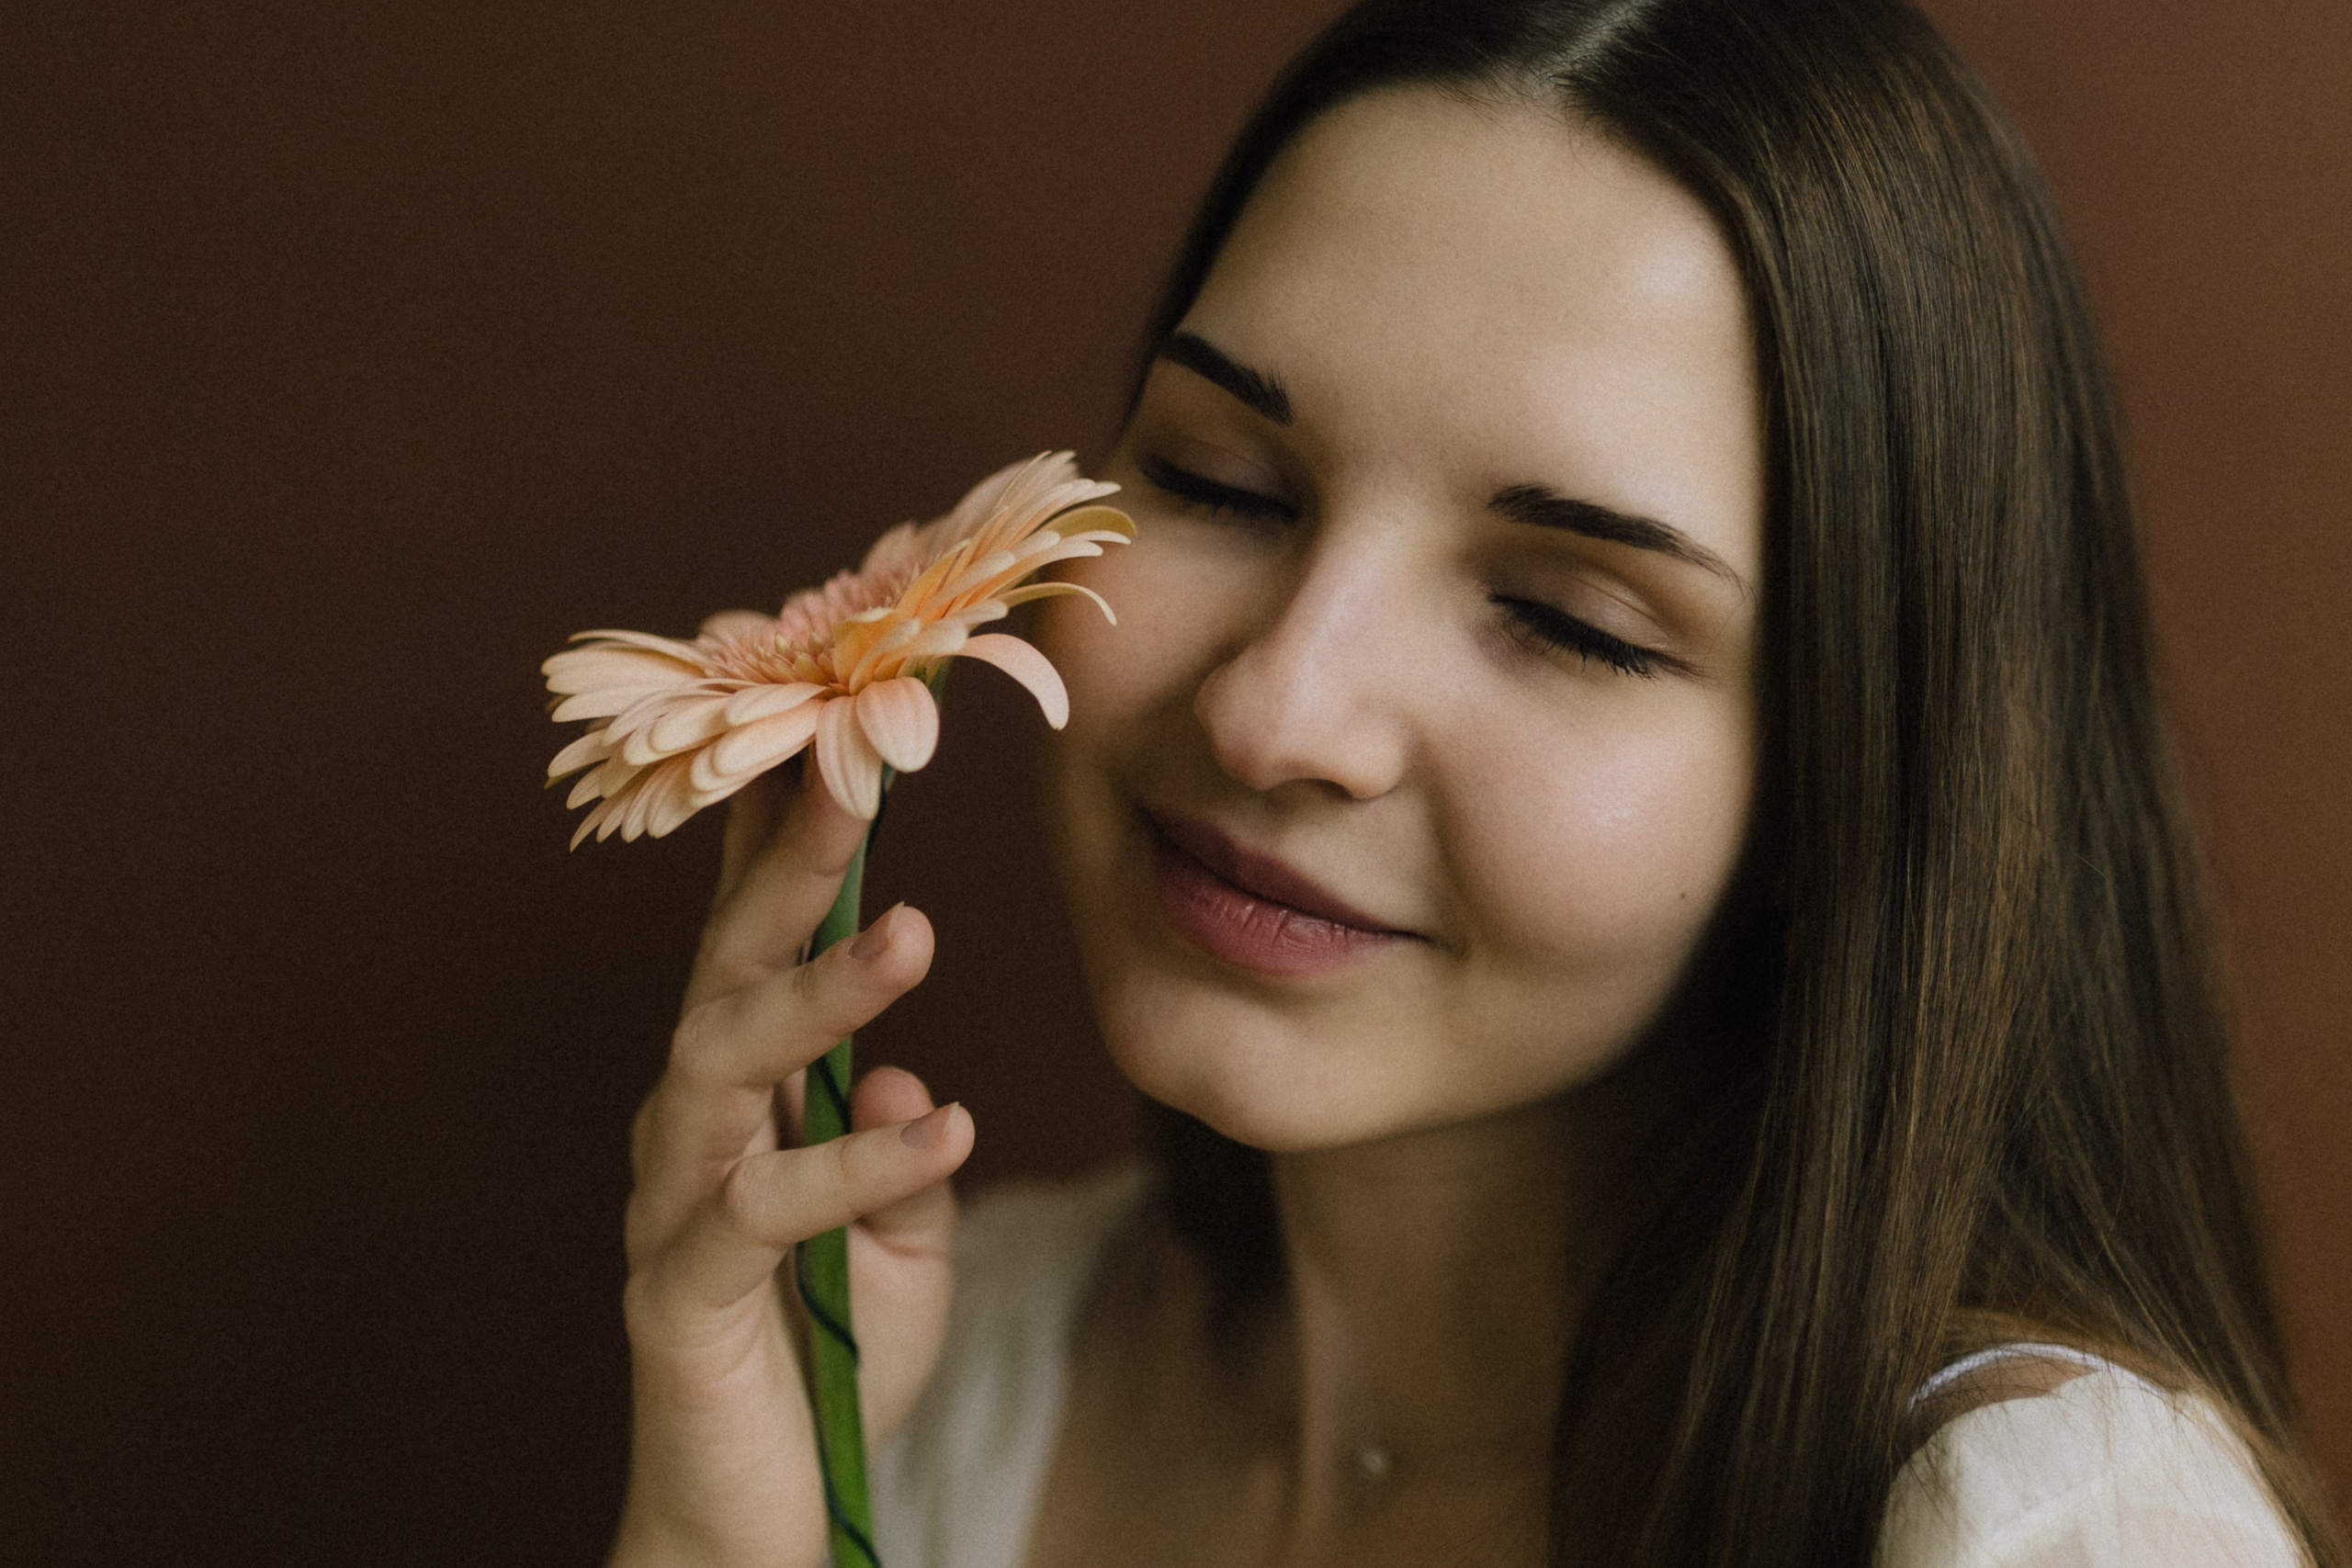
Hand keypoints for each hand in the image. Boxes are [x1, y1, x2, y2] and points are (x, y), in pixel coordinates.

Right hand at [609, 766, 974, 1567]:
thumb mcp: (906, 1248)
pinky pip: (762, 1213)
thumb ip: (903, 1158)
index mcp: (743, 1093)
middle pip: (726, 967)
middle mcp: (691, 1125)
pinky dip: (856, 1170)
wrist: (756, 1511)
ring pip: (722, 1065)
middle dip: (784, 864)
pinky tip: (943, 1134)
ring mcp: (672, 1202)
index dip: (775, 834)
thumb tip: (904, 1079)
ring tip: (914, 935)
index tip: (820, 724)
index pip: (753, 941)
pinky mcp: (679, 1292)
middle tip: (852, 771)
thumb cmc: (831, 1360)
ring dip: (817, 994)